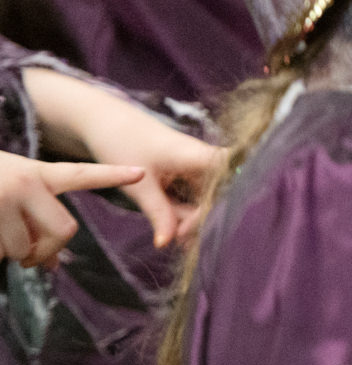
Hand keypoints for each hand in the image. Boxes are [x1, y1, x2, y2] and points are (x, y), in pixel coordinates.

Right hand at [0, 151, 145, 265]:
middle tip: (30, 258)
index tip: (141, 172)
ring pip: (25, 248)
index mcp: (37, 175)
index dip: (113, 175)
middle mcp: (26, 183)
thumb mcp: (13, 195)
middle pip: (65, 229)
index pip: (82, 175)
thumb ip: (38, 221)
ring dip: (13, 255)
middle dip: (48, 250)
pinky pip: (0, 252)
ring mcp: (5, 197)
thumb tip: (53, 264)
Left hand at [20, 67, 220, 248]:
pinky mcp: (187, 174)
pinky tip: (175, 230)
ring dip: (192, 218)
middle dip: (203, 219)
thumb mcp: (139, 185)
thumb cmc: (123, 144)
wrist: (107, 123)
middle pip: (218, 195)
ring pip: (205, 199)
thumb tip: (168, 242)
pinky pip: (194, 197)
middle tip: (182, 241)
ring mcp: (196, 168)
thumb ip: (158, 213)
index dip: (228, 202)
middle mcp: (204, 161)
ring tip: (177, 240)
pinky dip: (184, 212)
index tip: (204, 226)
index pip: (231, 178)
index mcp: (199, 156)